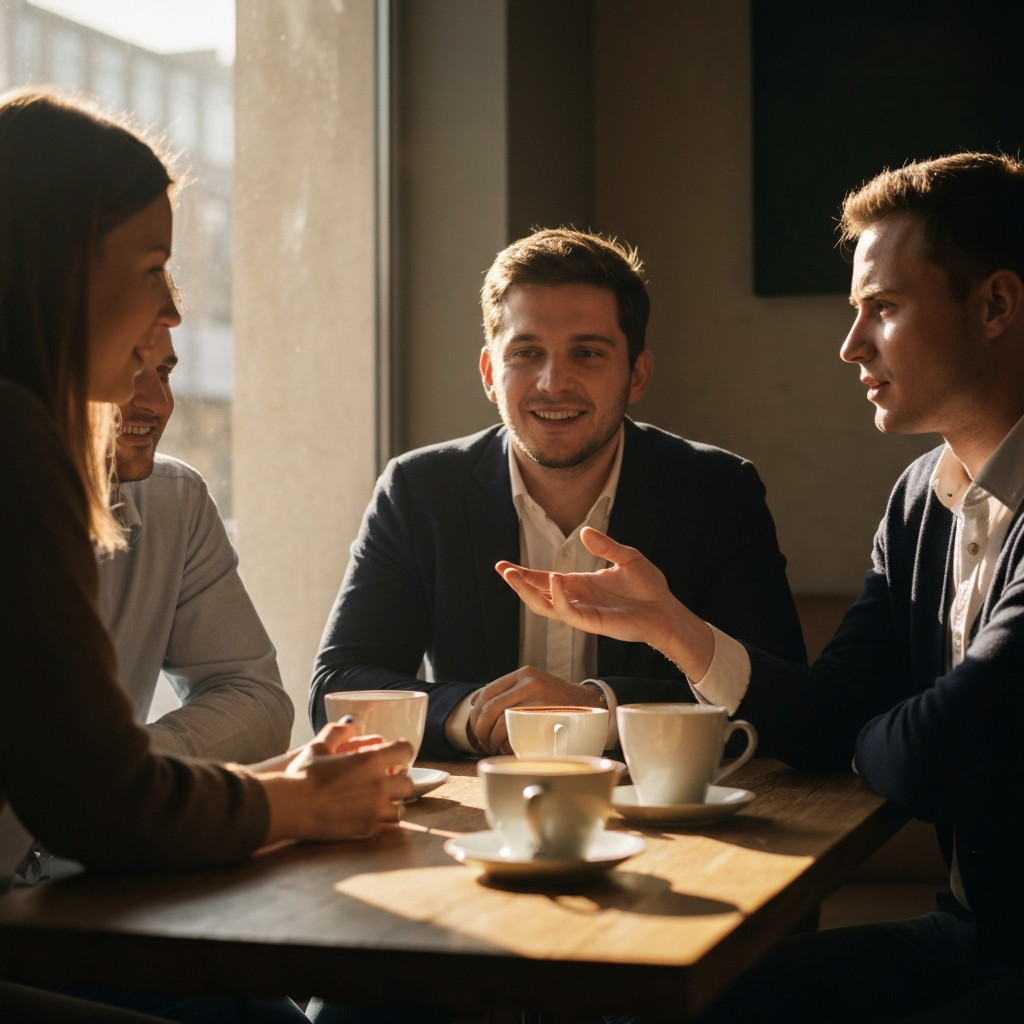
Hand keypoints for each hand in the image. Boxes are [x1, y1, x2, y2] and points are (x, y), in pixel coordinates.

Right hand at [255, 722, 414, 843]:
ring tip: (378, 802)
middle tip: (387, 781)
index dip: (402, 752)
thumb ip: (338, 732)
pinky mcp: (367, 829)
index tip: (396, 756)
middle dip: (400, 781)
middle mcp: (379, 784)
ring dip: (392, 803)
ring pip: (401, 808)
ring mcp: (375, 809)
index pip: (405, 751)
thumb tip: (351, 725)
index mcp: (371, 760)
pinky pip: (386, 826)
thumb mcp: (319, 746)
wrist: (291, 807)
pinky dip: (381, 821)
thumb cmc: (303, 775)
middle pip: (408, 783)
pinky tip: (368, 817)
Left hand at [468, 666, 604, 753]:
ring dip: (492, 738)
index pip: (488, 690)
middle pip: (491, 706)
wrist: (589, 705)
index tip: (474, 726)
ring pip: (501, 719)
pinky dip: (507, 742)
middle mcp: (529, 682)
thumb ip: (508, 691)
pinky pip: (517, 730)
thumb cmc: (557, 701)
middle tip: (482, 742)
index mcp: (524, 674)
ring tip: (494, 747)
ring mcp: (538, 697)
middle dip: (480, 728)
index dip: (475, 711)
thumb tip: (474, 701)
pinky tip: (507, 748)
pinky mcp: (546, 714)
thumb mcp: (534, 687)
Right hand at [496, 526, 714, 679]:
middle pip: (538, 594)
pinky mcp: (593, 622)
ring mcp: (583, 612)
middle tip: (502, 569)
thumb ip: (605, 546)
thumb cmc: (648, 587)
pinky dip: (558, 597)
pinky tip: (553, 579)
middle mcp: (577, 599)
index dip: (524, 574)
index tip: (503, 565)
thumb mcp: (626, 557)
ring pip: (546, 607)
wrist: (665, 610)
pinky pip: (568, 613)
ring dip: (528, 592)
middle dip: (518, 583)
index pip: (544, 580)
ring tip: (514, 575)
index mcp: (580, 585)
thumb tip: (584, 532)